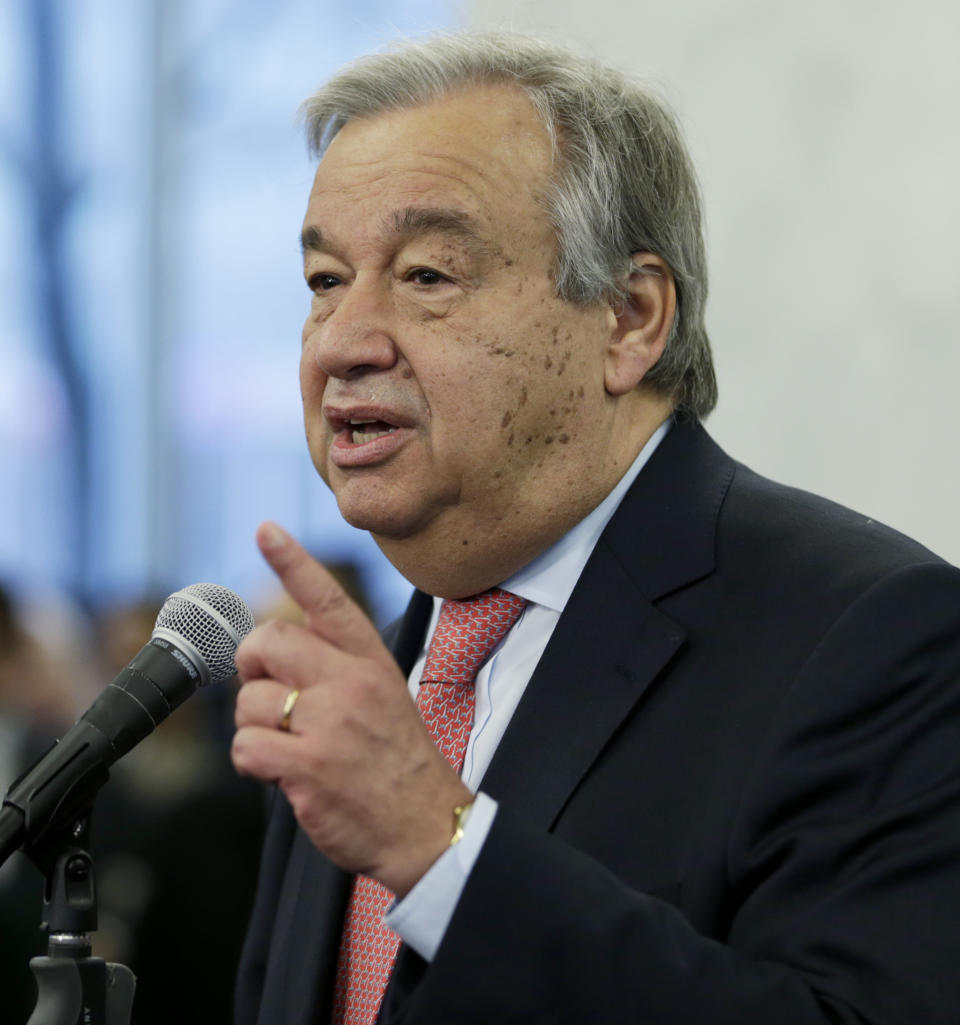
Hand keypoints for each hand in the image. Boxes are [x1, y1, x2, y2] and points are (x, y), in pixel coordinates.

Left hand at [232, 522, 471, 896]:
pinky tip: (279, 771)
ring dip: (255, 725)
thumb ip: (337, 667)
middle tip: (266, 689)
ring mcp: (330, 723)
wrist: (426, 824)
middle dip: (251, 664)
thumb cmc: (398, 762)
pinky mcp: (309, 766)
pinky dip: (251, 761)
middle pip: (269, 640)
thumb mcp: (384, 696)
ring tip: (288, 744)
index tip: (265, 529)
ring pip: (250, 700)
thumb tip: (275, 651)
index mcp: (370, 662)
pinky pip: (246, 746)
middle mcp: (351, 683)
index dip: (292, 562)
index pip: (327, 600)